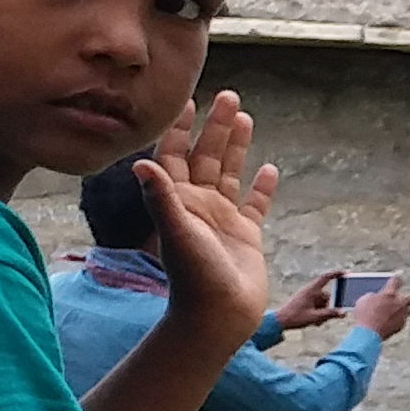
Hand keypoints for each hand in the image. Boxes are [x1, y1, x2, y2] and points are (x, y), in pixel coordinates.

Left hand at [137, 97, 278, 349]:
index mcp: (177, 200)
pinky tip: (270, 169)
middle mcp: (197, 204)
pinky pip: (255, 203)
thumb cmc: (194, 276)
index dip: (178, 128)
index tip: (186, 101)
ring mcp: (222, 218)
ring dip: (237, 146)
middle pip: (206, 156)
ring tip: (246, 118)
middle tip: (229, 96)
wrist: (217, 314)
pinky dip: (262, 186)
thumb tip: (139, 162)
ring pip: (230, 172)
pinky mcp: (246, 234)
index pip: (174, 155)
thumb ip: (160, 197)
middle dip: (216, 126)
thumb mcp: (175, 232)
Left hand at [271, 272, 340, 327]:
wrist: (279, 321)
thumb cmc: (295, 317)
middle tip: (326, 318)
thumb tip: (343, 313)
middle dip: (329, 307)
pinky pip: (316, 305)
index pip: (325, 278)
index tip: (346, 273)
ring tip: (317, 322)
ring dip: (323, 312)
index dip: (336, 274)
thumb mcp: (315, 317)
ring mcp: (307, 296)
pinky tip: (314, 321)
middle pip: (326, 296)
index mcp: (311, 290)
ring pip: (322, 302)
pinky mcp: (305, 302)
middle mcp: (310, 291)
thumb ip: (330, 314)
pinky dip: (318, 312)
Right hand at [352, 282, 409, 338]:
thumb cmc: (364, 314)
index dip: (397, 278)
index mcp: (389, 294)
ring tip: (398, 312)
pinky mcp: (402, 325)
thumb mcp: (364, 301)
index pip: (396, 281)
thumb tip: (377, 297)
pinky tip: (388, 322)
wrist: (369, 332)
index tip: (398, 276)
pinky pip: (402, 320)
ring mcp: (402, 315)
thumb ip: (373, 296)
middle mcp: (400, 303)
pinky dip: (396, 320)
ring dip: (405, 310)